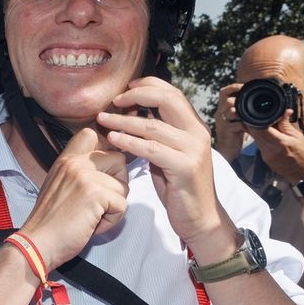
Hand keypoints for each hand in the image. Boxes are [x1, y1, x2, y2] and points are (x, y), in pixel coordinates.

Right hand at [19, 126, 128, 267]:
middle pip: (119, 159)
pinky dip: (112, 221)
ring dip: (114, 207)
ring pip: (124, 186)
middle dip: (117, 183)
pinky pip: (122, 205)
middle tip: (99, 202)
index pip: (90, 135)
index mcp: (66, 160)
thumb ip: (79, 173)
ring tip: (92, 217)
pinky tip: (92, 225)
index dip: (105, 150)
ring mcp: (86, 177)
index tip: (103, 168)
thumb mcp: (59, 186)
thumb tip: (106, 171)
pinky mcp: (96, 194)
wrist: (38, 243)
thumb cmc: (50, 222)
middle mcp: (76, 163)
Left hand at [96, 77, 226, 244]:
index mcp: (194, 126)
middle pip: (167, 99)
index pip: (172, 93)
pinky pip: (152, 149)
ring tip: (103, 119)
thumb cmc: (180, 188)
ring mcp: (193, 149)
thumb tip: (134, 117)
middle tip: (114, 100)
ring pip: (153, 126)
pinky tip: (113, 139)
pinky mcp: (185, 167)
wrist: (200, 219)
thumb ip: (157, 136)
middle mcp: (197, 133)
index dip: (148, 85)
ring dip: (124, 120)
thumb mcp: (168, 155)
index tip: (126, 88)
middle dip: (137, 95)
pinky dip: (129, 142)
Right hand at [213, 82, 245, 161]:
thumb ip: (242, 107)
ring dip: (242, 112)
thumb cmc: (235, 131)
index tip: (246, 86)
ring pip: (231, 111)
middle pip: (227, 100)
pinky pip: (236, 124)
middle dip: (239, 100)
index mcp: (222, 107)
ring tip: (251, 115)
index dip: (234, 87)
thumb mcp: (237, 116)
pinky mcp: (226, 131)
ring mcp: (222, 122)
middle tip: (250, 102)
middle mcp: (220, 113)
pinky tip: (251, 126)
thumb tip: (256, 94)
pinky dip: (246, 124)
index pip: (224, 91)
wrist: (228, 148)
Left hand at [245, 109, 303, 182]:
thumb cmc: (303, 155)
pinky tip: (269, 137)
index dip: (256, 119)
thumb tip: (284, 112)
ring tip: (266, 126)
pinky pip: (259, 145)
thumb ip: (286, 124)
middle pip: (254, 133)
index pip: (260, 128)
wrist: (303, 174)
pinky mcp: (264, 159)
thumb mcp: (298, 137)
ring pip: (256, 139)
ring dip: (258, 131)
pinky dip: (262, 139)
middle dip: (254, 124)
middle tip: (259, 117)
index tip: (257, 114)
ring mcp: (265, 155)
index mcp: (279, 142)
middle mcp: (269, 149)